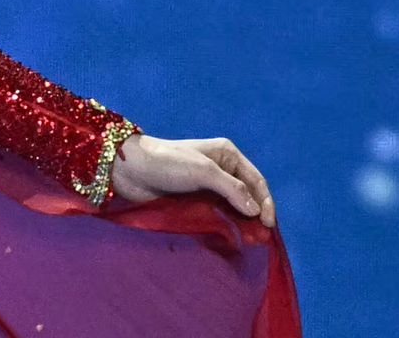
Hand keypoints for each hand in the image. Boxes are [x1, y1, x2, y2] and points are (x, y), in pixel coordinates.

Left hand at [110, 132, 275, 226]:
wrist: (130, 169)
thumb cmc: (167, 163)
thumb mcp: (203, 172)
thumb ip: (232, 189)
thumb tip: (256, 211)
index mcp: (227, 154)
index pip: (257, 181)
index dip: (266, 202)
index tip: (268, 225)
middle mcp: (222, 168)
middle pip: (248, 195)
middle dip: (256, 216)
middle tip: (262, 239)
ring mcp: (208, 185)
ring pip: (234, 207)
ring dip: (243, 223)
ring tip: (251, 242)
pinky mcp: (195, 199)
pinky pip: (218, 214)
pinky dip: (228, 225)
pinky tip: (232, 237)